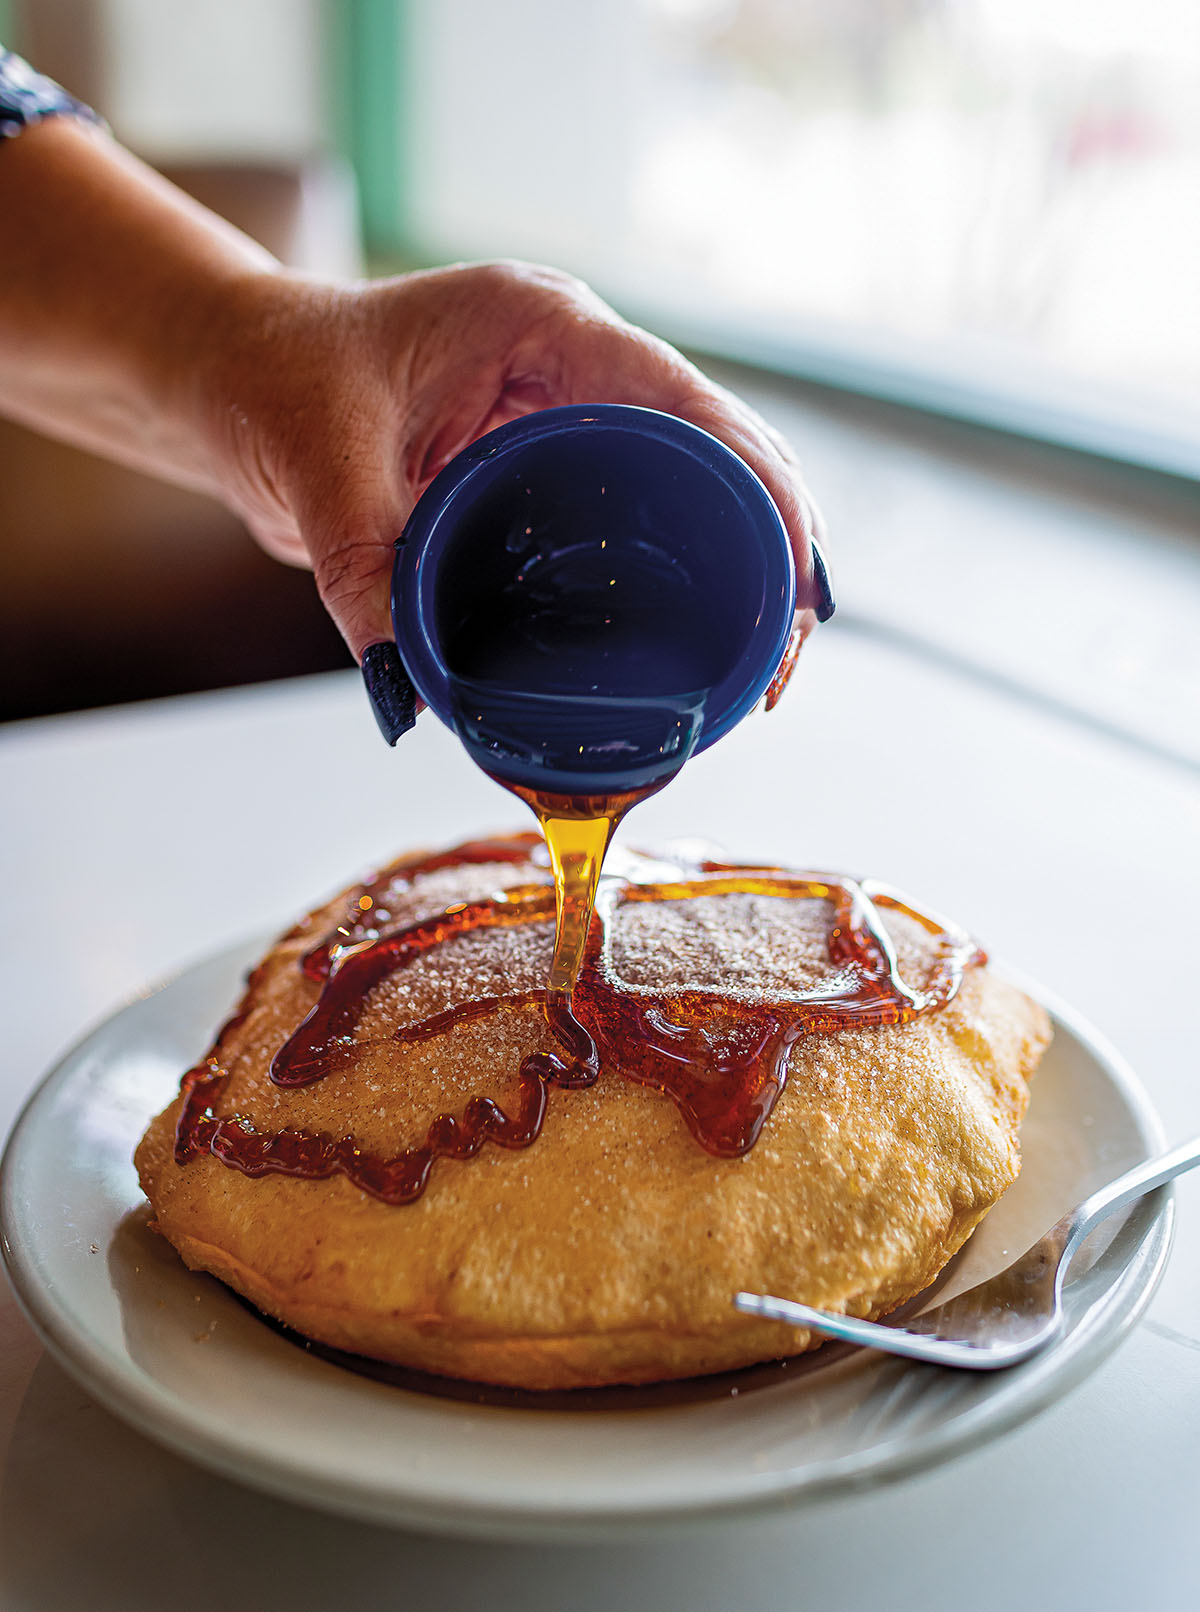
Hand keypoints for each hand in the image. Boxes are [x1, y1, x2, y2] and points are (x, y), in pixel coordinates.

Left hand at [195, 260, 829, 661]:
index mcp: (545, 331)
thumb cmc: (275, 375)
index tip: (793, 582)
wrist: (237, 376)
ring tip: (757, 673)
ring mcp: (570, 420)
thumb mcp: (314, 462)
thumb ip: (359, 565)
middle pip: (721, 453)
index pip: (689, 402)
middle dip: (771, 549)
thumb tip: (411, 685)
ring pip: (694, 492)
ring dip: (737, 572)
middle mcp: (576, 370)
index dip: (760, 489)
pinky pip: (641, 524)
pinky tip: (694, 652)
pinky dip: (678, 582)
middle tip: (780, 659)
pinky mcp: (551, 473)